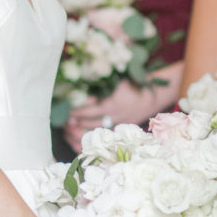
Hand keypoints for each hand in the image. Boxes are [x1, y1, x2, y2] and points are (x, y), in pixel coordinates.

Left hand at [64, 64, 181, 151]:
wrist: (153, 95)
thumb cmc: (133, 83)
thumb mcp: (118, 78)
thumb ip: (102, 80)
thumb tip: (81, 78)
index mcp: (113, 102)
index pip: (90, 108)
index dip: (77, 109)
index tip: (66, 107)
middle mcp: (115, 115)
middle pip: (91, 121)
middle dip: (76, 121)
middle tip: (63, 119)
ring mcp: (118, 124)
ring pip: (96, 131)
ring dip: (81, 130)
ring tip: (68, 128)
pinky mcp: (121, 129)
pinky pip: (103, 136)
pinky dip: (91, 138)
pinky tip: (80, 137)